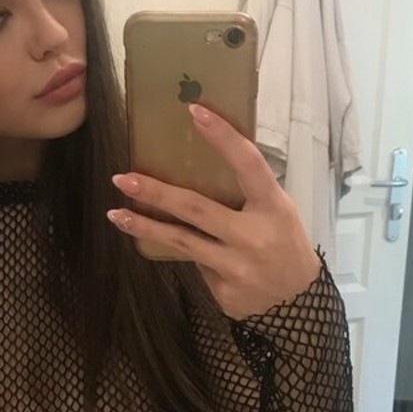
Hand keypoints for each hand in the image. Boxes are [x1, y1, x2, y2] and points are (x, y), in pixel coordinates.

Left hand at [107, 103, 321, 319]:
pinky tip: (183, 252)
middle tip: (122, 179)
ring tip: (116, 214)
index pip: (248, 164)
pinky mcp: (224, 290)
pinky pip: (194, 264)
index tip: (195, 111)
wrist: (296, 300)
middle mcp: (254, 236)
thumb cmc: (283, 242)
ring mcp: (237, 266)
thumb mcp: (277, 211)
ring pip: (182, 241)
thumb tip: (194, 165)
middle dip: (156, 193)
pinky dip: (185, 254)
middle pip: (196, 208)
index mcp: (273, 207)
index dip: (223, 137)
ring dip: (145, 226)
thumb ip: (246, 193)